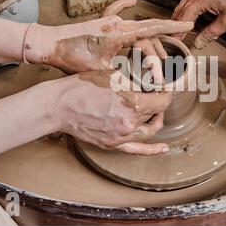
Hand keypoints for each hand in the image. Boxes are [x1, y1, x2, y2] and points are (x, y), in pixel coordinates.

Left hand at [26, 0, 192, 72]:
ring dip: (149, 36)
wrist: (48, 44)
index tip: (189, 26)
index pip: (153, 29)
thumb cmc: (71, 58)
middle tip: (172, 57)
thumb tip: (140, 82)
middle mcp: (117, 24)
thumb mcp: (101, 70)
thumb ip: (123, 72)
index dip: (173, 27)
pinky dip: (124, 7)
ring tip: (160, 47)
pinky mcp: (99, 23)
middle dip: (164, 40)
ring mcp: (108, 21)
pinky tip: (132, 2)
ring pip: (136, 25)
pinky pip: (116, 12)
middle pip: (148, 29)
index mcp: (120, 34)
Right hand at [53, 71, 171, 154]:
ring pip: (149, 131)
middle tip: (156, 94)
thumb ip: (135, 82)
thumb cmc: (82, 87)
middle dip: (159, 103)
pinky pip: (136, 149)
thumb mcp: (113, 75)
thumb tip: (150, 82)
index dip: (167, 93)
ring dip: (156, 120)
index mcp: (133, 105)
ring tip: (155, 111)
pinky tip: (164, 149)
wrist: (58, 105)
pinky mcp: (111, 144)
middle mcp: (130, 124)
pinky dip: (152, 150)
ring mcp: (121, 137)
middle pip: (156, 114)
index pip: (162, 101)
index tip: (165, 88)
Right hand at [172, 0, 225, 48]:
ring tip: (179, 32)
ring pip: (185, 4)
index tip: (173, 41)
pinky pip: (192, 0)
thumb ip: (211, 33)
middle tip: (172, 39)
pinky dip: (188, 11)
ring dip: (181, 18)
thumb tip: (198, 43)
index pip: (183, 17)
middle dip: (176, 25)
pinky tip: (191, 20)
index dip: (178, 31)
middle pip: (180, 10)